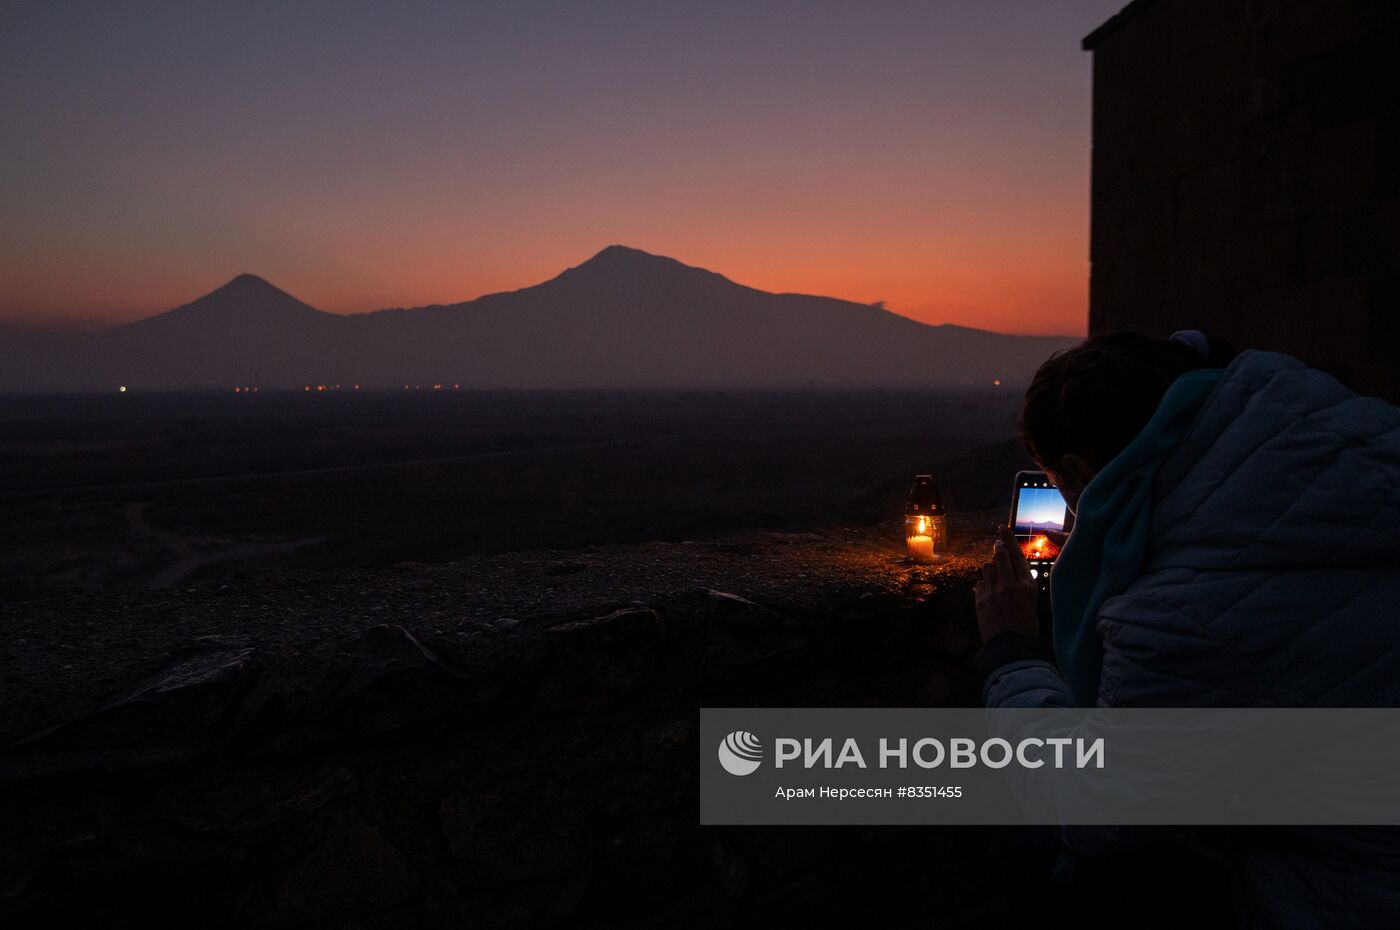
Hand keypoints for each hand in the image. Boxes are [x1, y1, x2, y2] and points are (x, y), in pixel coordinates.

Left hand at [974, 525, 1039, 641]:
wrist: (1011, 647)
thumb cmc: (1026, 626)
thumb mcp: (1031, 601)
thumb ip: (1020, 582)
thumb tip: (1009, 569)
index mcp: (1027, 585)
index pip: (1017, 555)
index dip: (1008, 540)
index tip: (1001, 528)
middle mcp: (1010, 585)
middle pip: (1000, 556)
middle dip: (997, 548)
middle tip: (997, 545)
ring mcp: (993, 592)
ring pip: (987, 567)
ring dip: (990, 569)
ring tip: (996, 580)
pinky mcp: (980, 600)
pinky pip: (979, 583)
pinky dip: (983, 586)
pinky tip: (989, 595)